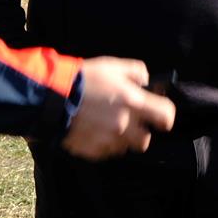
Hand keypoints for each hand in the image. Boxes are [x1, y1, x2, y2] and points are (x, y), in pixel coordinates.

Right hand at [61, 58, 176, 160]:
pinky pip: (105, 152)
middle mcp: (124, 125)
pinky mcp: (92, 151)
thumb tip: (146, 81)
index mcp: (133, 102)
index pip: (166, 117)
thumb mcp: (113, 66)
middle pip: (145, 139)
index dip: (165, 116)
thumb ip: (137, 72)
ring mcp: (107, 140)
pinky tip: (93, 130)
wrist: (51, 98)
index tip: (160, 116)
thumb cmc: (84, 79)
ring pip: (124, 147)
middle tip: (128, 120)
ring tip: (106, 123)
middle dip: (140, 131)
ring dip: (120, 137)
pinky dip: (103, 143)